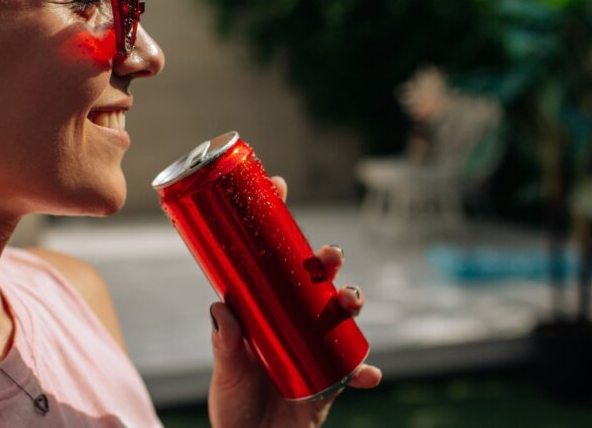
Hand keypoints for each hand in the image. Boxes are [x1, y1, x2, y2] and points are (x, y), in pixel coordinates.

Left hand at [207, 176, 381, 427]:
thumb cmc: (234, 407)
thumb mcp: (226, 372)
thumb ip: (226, 345)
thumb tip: (222, 309)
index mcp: (264, 311)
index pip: (270, 260)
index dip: (277, 224)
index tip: (278, 186)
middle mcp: (293, 323)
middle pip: (314, 281)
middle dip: (326, 263)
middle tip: (328, 256)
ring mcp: (316, 348)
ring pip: (339, 316)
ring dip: (350, 303)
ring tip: (349, 301)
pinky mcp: (332, 380)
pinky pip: (354, 371)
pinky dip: (364, 370)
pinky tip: (369, 372)